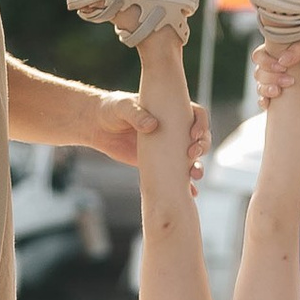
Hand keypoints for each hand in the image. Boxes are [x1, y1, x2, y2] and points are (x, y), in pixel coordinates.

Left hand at [92, 89, 209, 180]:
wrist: (97, 126)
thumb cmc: (112, 109)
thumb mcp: (123, 107)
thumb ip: (136, 114)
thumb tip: (152, 126)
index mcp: (171, 110)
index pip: (196, 114)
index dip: (201, 123)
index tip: (194, 133)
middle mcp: (174, 129)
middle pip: (199, 138)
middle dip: (202, 146)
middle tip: (192, 153)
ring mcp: (168, 148)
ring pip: (191, 158)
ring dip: (198, 167)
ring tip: (195, 175)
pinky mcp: (158, 164)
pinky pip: (176, 175)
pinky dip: (186, 185)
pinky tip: (190, 193)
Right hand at [251, 38, 299, 107]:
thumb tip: (282, 60)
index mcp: (281, 53)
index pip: (260, 54)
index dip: (266, 60)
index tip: (282, 65)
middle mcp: (276, 68)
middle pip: (259, 71)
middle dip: (270, 76)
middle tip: (289, 80)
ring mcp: (277, 84)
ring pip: (260, 85)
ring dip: (266, 88)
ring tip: (280, 91)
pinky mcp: (280, 100)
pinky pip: (263, 101)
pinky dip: (262, 101)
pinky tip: (268, 103)